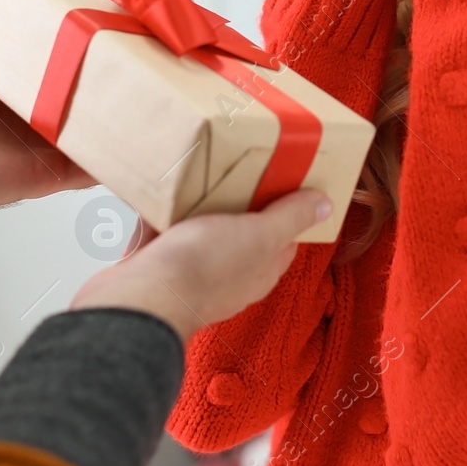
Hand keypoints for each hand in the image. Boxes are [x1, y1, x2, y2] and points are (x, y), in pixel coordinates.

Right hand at [69, 190, 331, 342]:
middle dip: (239, 204)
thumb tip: (326, 205)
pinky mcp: (159, 268)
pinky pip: (166, 236)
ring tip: (199, 175)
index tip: (285, 180)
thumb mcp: (259, 235)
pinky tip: (162, 195)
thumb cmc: (202, 270)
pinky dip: (164, 217)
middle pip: (242, 233)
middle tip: (238, 169)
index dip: (288, 211)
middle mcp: (229, 277)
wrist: (141, 296)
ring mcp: (192, 274)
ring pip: (201, 233)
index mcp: (259, 271)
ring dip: (199, 208)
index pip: (284, 240)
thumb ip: (290, 218)